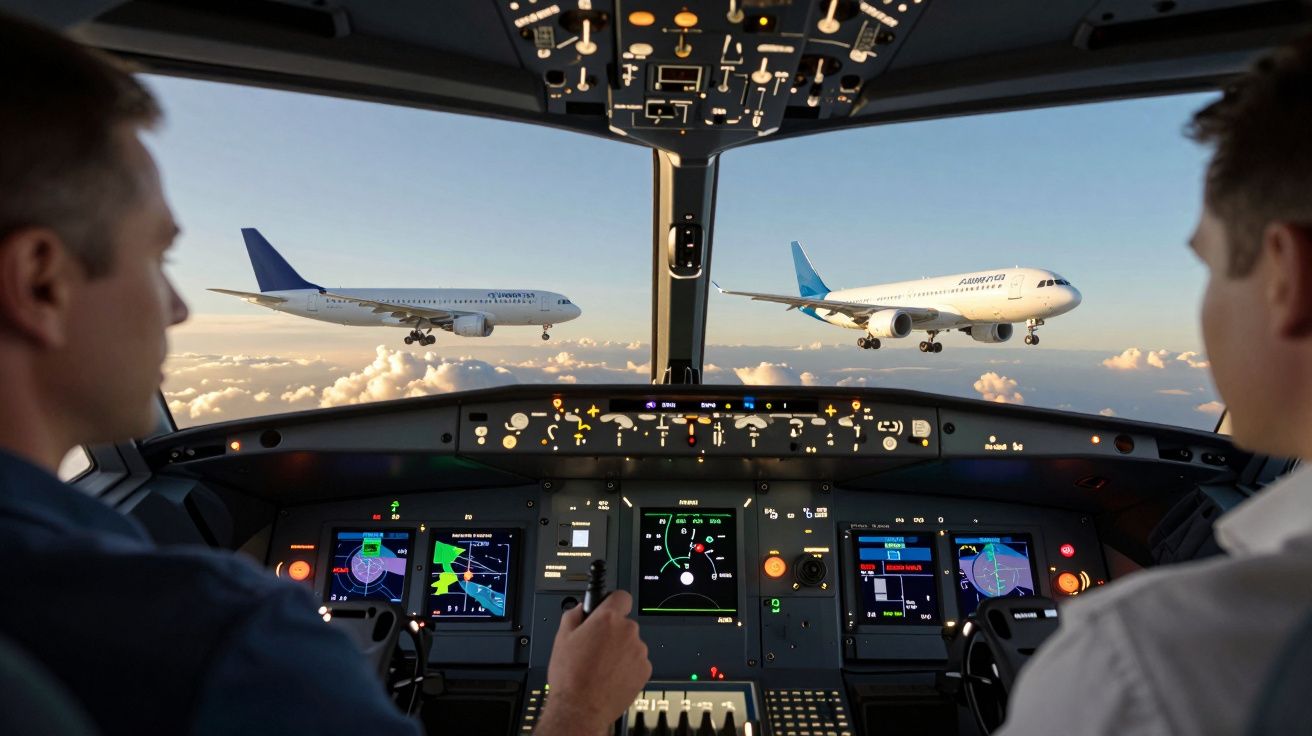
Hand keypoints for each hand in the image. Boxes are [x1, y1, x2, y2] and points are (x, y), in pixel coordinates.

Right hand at [537, 590, 650, 735]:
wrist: (581, 709)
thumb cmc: (571, 677)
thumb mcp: (562, 638)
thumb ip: (573, 615)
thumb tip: (581, 609)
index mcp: (607, 619)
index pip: (621, 597)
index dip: (613, 602)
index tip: (609, 609)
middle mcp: (627, 632)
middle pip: (624, 624)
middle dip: (612, 632)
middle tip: (596, 648)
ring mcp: (638, 651)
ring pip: (631, 644)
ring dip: (620, 651)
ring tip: (601, 666)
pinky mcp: (645, 670)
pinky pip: (637, 662)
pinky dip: (627, 667)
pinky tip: (611, 676)